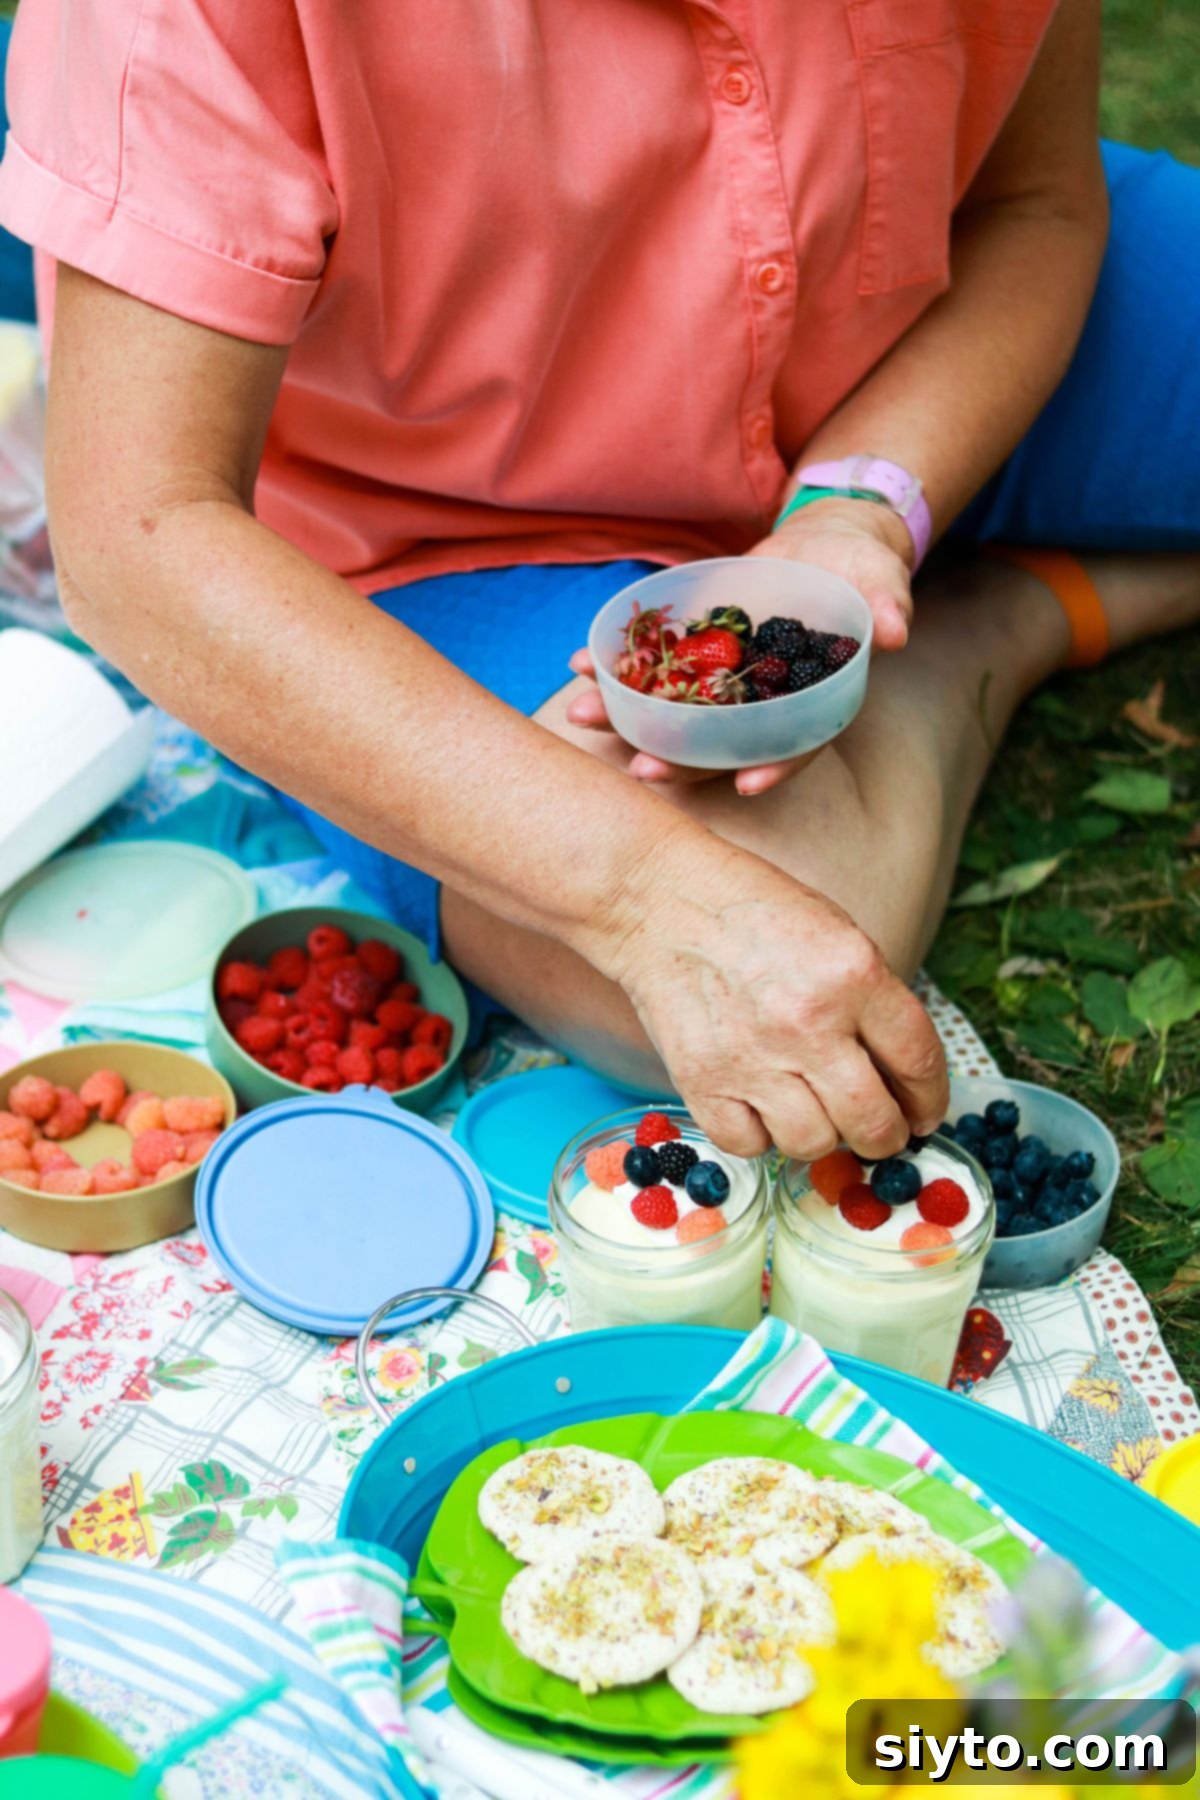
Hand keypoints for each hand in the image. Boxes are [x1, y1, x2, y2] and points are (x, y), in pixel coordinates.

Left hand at [566, 496, 914, 795]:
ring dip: (625, 720)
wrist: (826, 545)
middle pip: (718, 746)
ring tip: (580, 715)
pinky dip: (615, 670)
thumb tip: (897, 631)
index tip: (745, 786)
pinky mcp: (695, 651)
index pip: (795, 747)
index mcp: (812, 704)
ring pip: (672, 714)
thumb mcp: (882, 582)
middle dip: (676, 760)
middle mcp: (762, 704)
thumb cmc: (863, 570)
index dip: (773, 768)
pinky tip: (578, 666)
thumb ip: (887, 607)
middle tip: (638, 768)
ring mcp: (723, 682)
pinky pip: (652, 668)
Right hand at [603, 828, 946, 1160]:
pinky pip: (749, 1145)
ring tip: (811, 1110)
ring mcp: (753, 1057)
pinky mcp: (702, 1080)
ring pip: (814, 1144)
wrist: (660, 901)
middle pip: (874, 1122)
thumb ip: (873, 1002)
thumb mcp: (837, 933)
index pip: (918, 1062)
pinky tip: (761, 1107)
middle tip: (878, 1130)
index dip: (930, 1100)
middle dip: (885, 1136)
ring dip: (821, 1136)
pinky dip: (760, 1136)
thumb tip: (900, 1075)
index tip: (924, 1114)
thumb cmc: (750, 911)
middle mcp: (808, 1022)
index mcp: (854, 975)